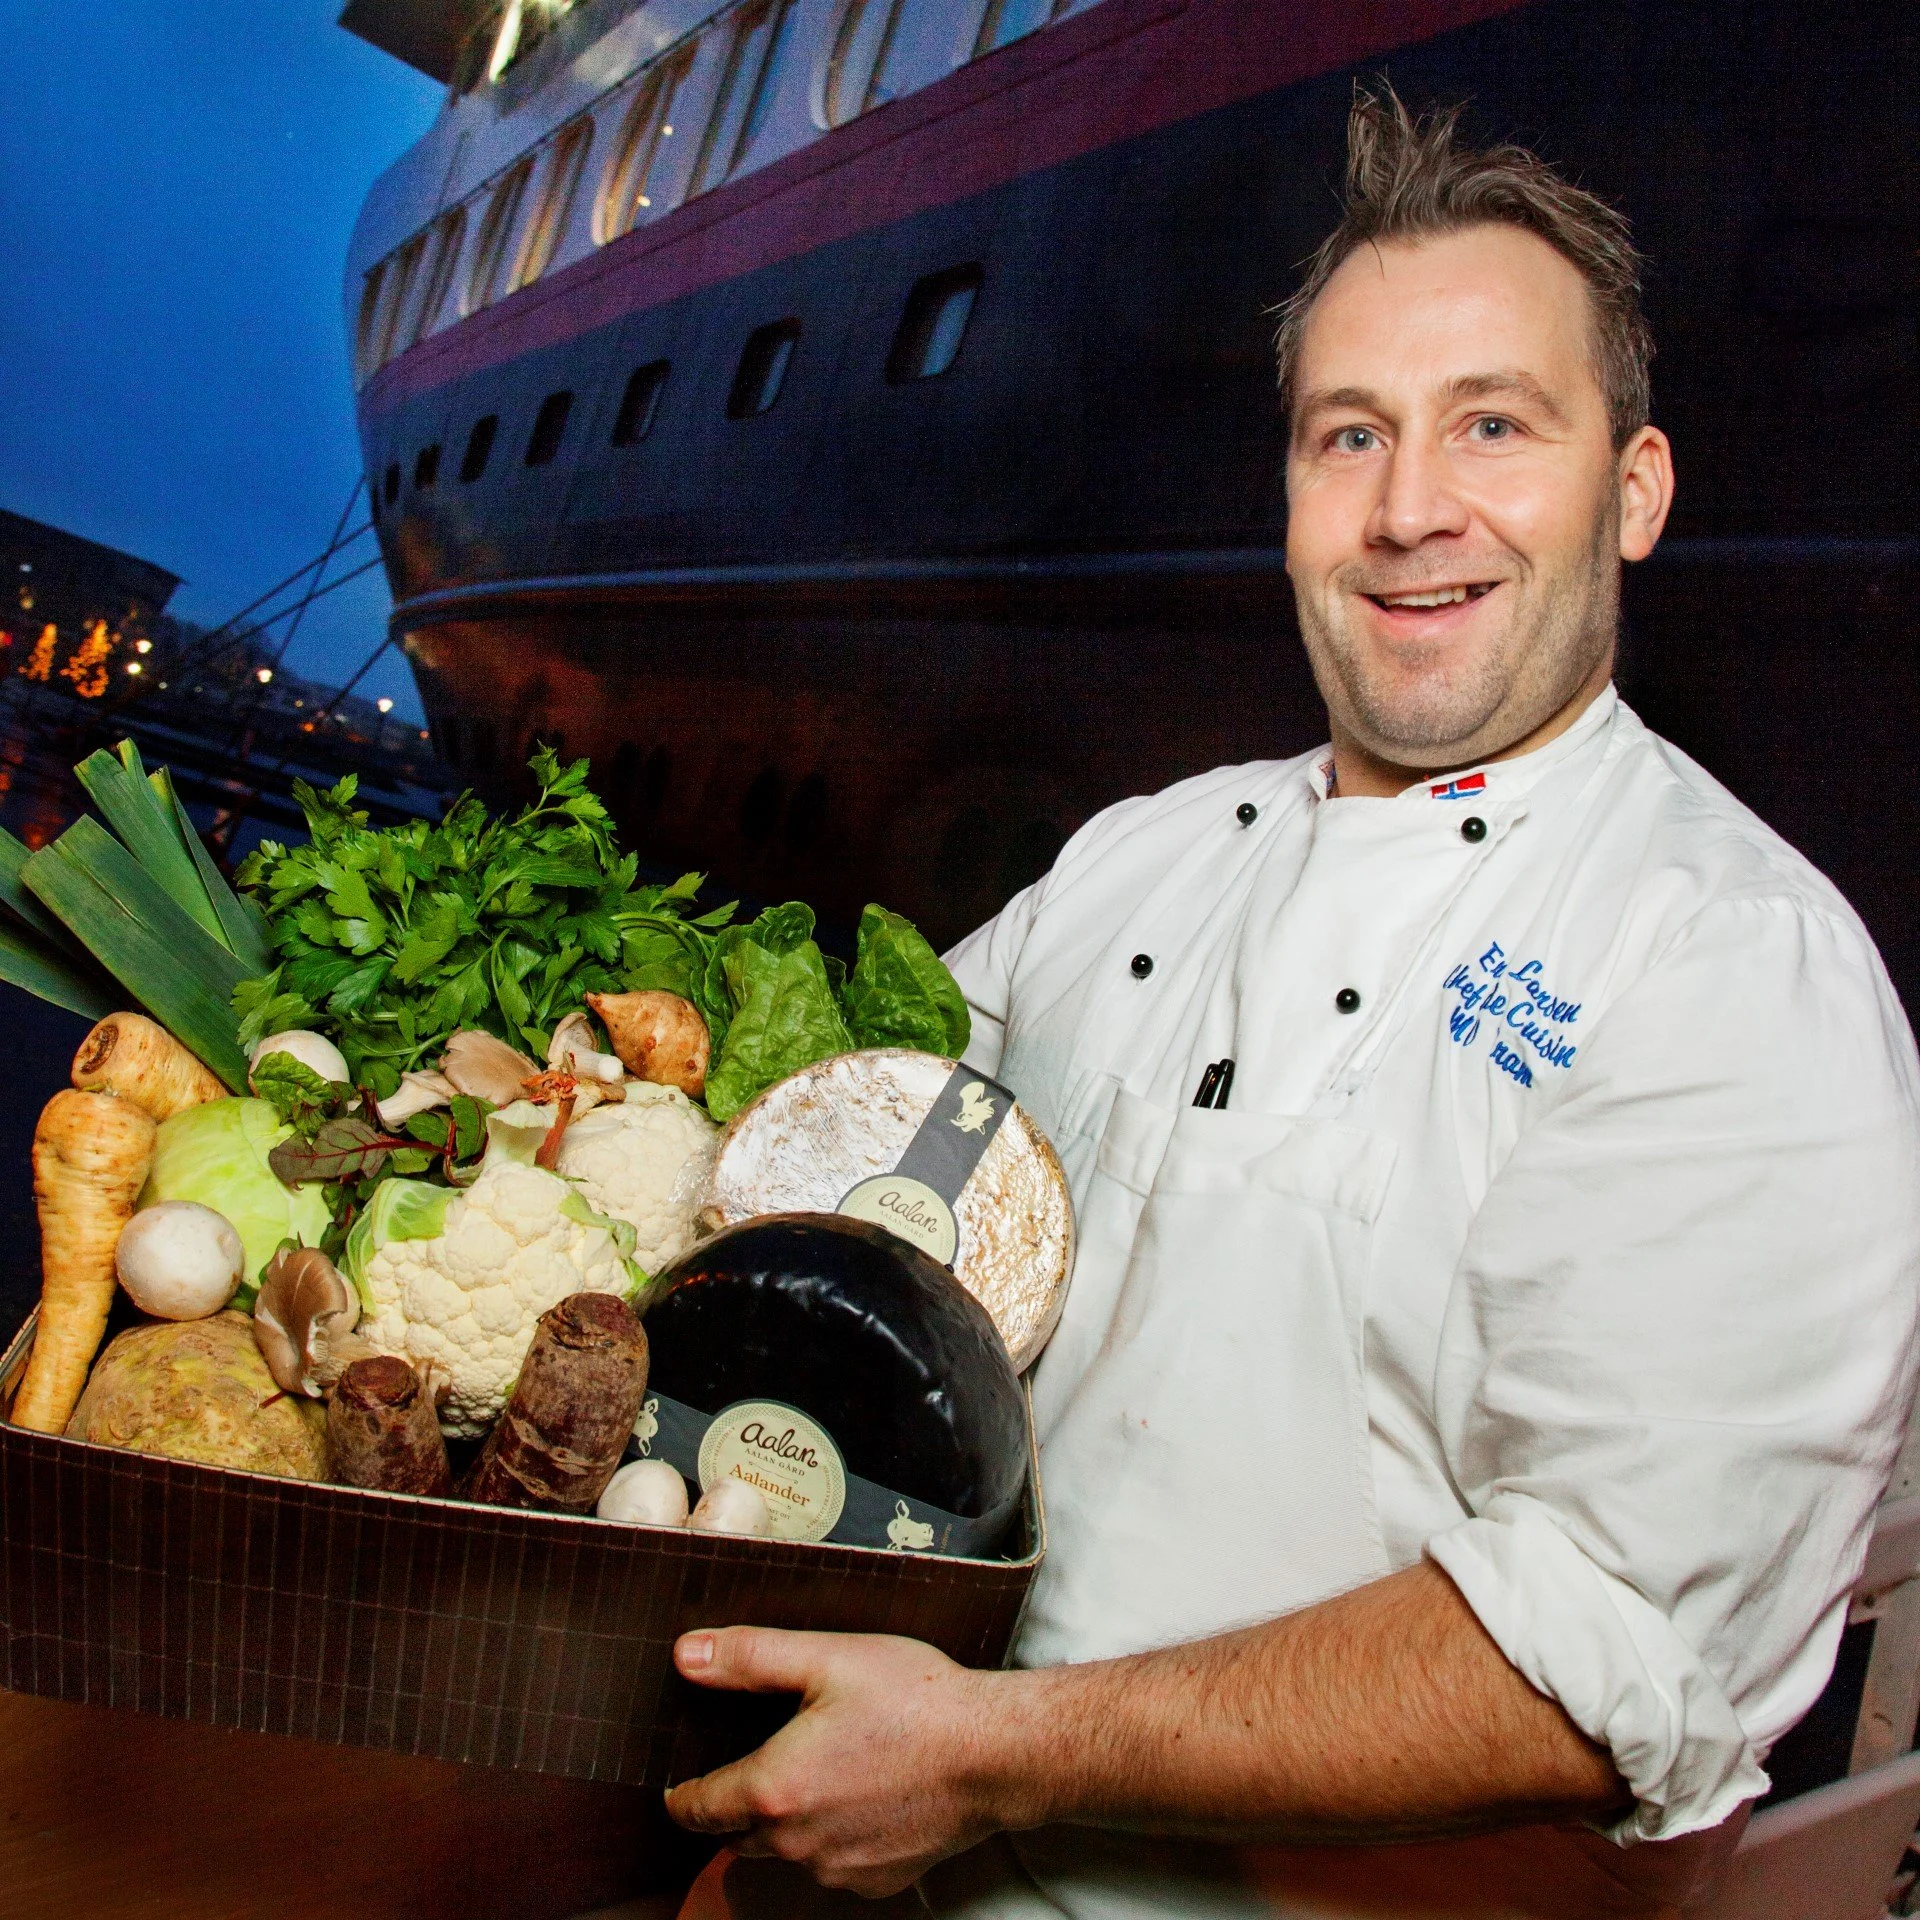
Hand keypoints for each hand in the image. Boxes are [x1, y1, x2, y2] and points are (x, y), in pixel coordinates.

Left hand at [663, 1627, 1013, 1896]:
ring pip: (787, 1850)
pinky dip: (835, 1835)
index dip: (683, 1793)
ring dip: (790, 1819)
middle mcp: (796, 1844)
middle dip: (740, 1802)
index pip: (697, 1809)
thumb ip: (749, 1657)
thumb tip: (685, 1655)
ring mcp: (837, 1870)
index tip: (682, 1781)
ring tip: (826, 1764)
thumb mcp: (827, 1658)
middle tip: (768, 1754)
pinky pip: (833, 1862)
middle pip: (738, 1834)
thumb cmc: (914, 1699)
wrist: (995, 1753)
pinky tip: (865, 1790)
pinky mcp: (877, 1882)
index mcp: (774, 1789)